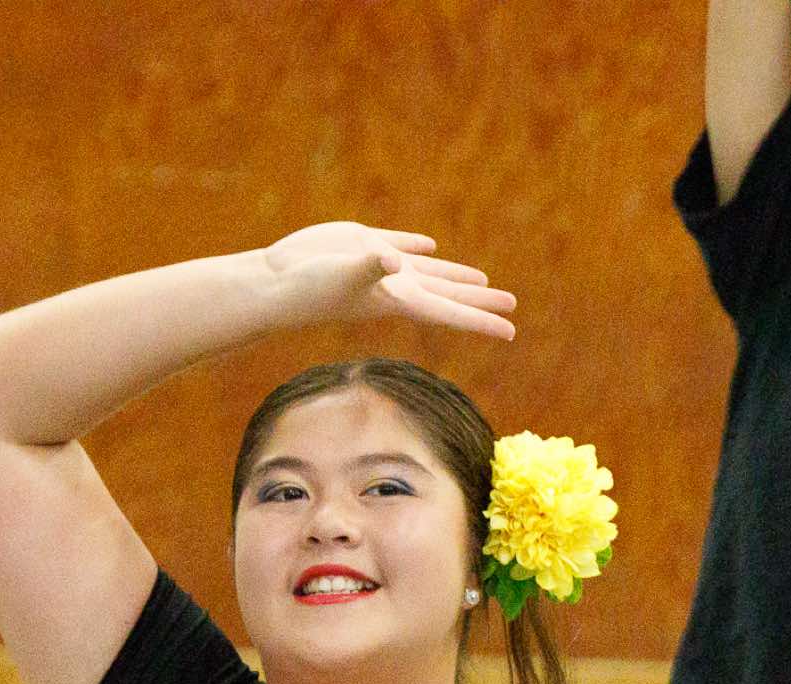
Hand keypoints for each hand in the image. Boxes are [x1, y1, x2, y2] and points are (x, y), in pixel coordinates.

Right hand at [261, 222, 516, 339]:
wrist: (278, 283)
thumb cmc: (310, 286)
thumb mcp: (345, 272)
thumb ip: (371, 264)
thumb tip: (393, 259)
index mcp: (399, 299)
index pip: (450, 313)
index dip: (482, 321)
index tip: (511, 331)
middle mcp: (396, 287)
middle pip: (449, 296)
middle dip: (480, 302)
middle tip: (512, 305)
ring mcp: (382, 267)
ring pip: (430, 273)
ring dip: (456, 278)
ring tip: (483, 282)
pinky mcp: (365, 245)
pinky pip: (401, 247)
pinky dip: (419, 248)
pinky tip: (430, 247)